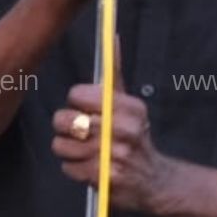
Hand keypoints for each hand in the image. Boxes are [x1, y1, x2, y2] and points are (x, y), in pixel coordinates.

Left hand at [52, 83, 179, 213]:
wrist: (155, 180)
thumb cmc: (134, 137)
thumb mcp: (128, 104)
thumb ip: (114, 72)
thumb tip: (111, 36)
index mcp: (130, 107)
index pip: (78, 95)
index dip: (76, 103)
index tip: (86, 109)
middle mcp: (125, 128)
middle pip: (66, 120)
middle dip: (67, 128)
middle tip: (80, 133)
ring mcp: (116, 154)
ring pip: (62, 145)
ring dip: (69, 150)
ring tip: (87, 151)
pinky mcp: (106, 177)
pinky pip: (69, 167)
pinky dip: (75, 168)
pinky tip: (91, 167)